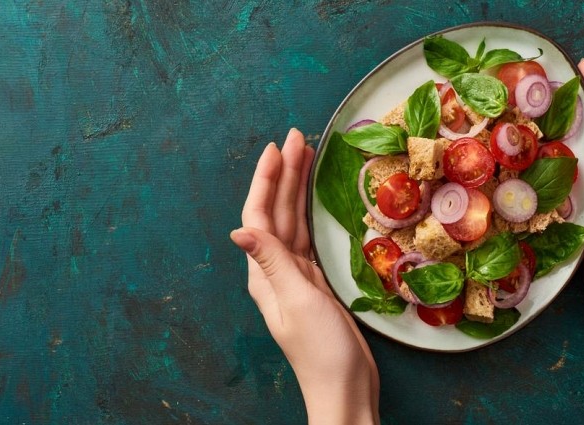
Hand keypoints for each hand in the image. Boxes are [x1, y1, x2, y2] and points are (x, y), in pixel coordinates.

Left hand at [231, 129, 378, 424]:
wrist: (344, 387)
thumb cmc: (322, 350)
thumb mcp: (298, 303)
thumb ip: (272, 264)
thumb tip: (239, 230)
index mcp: (265, 273)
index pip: (259, 216)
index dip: (267, 180)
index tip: (278, 148)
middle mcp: (275, 270)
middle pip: (275, 212)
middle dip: (284, 173)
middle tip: (297, 137)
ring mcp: (295, 276)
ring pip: (291, 221)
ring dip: (295, 188)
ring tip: (305, 155)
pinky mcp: (314, 283)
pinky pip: (305, 236)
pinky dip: (307, 213)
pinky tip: (310, 200)